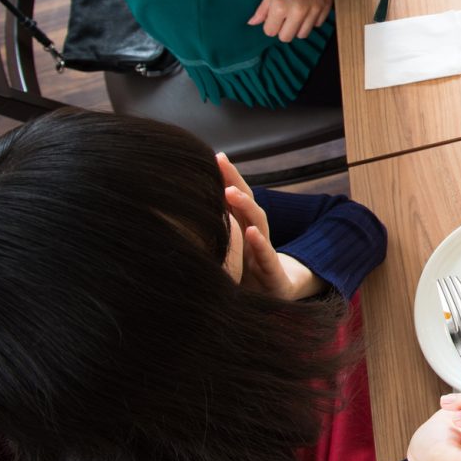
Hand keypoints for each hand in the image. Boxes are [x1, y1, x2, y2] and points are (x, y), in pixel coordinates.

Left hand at [218, 153, 320, 299]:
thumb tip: (185, 216)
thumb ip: (216, 238)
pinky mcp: (273, 275)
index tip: (214, 156)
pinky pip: (267, 257)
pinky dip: (259, 243)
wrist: (276, 304)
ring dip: (245, 207)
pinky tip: (252, 232)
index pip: (235, 200)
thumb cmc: (247, 279)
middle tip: (220, 161)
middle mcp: (255, 237)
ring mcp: (265, 254)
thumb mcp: (228, 258)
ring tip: (230, 192)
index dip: (227, 178)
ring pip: (258, 223)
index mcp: (243, 232)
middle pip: (247, 203)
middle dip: (235, 181)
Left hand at [249, 0, 331, 42]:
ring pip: (303, 34)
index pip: (270, 31)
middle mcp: (298, 11)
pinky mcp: (325, 8)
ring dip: (298, 27)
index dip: (270, 25)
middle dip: (283, 29)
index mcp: (280, 6)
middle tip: (284, 18)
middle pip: (286, 37)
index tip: (273, 17)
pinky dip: (312, 20)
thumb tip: (252, 22)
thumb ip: (263, 8)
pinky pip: (317, 25)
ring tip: (297, 14)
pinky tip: (308, 9)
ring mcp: (313, 10)